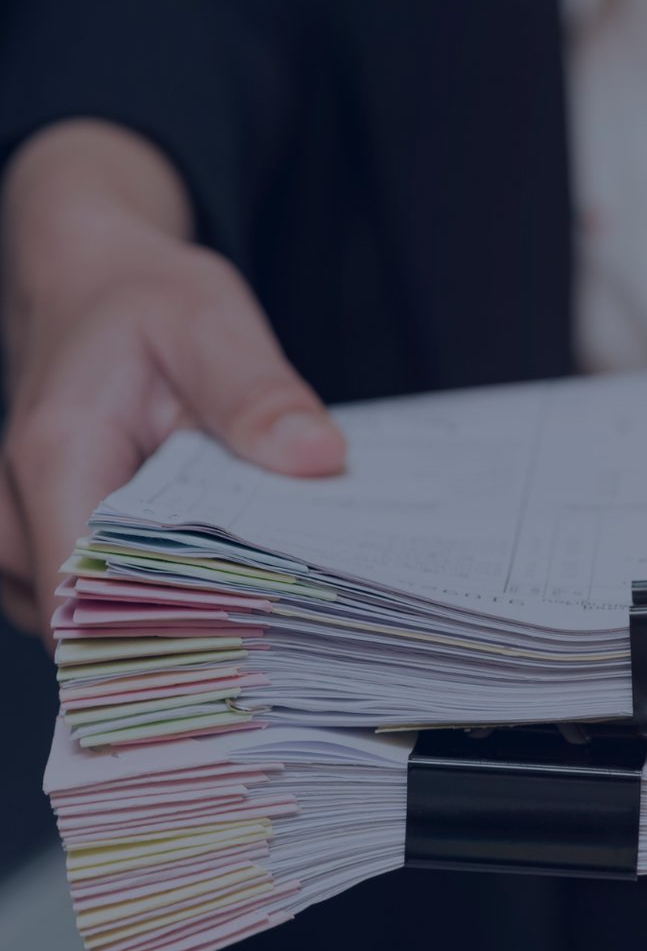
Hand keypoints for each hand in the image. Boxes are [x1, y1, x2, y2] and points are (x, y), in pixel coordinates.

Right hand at [1, 121, 344, 637]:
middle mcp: (18, 512)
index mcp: (56, 461)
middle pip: (95, 631)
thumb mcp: (212, 326)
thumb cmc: (144, 304)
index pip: (93, 601)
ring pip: (97, 632)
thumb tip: (314, 455)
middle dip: (190, 647)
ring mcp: (26, 540)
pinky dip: (166, 612)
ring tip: (269, 624)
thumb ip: (258, 395)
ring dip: (180, 635)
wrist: (98, 286)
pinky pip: (102, 611)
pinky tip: (233, 603)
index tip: (253, 665)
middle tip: (285, 652)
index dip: (171, 646)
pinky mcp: (51, 551)